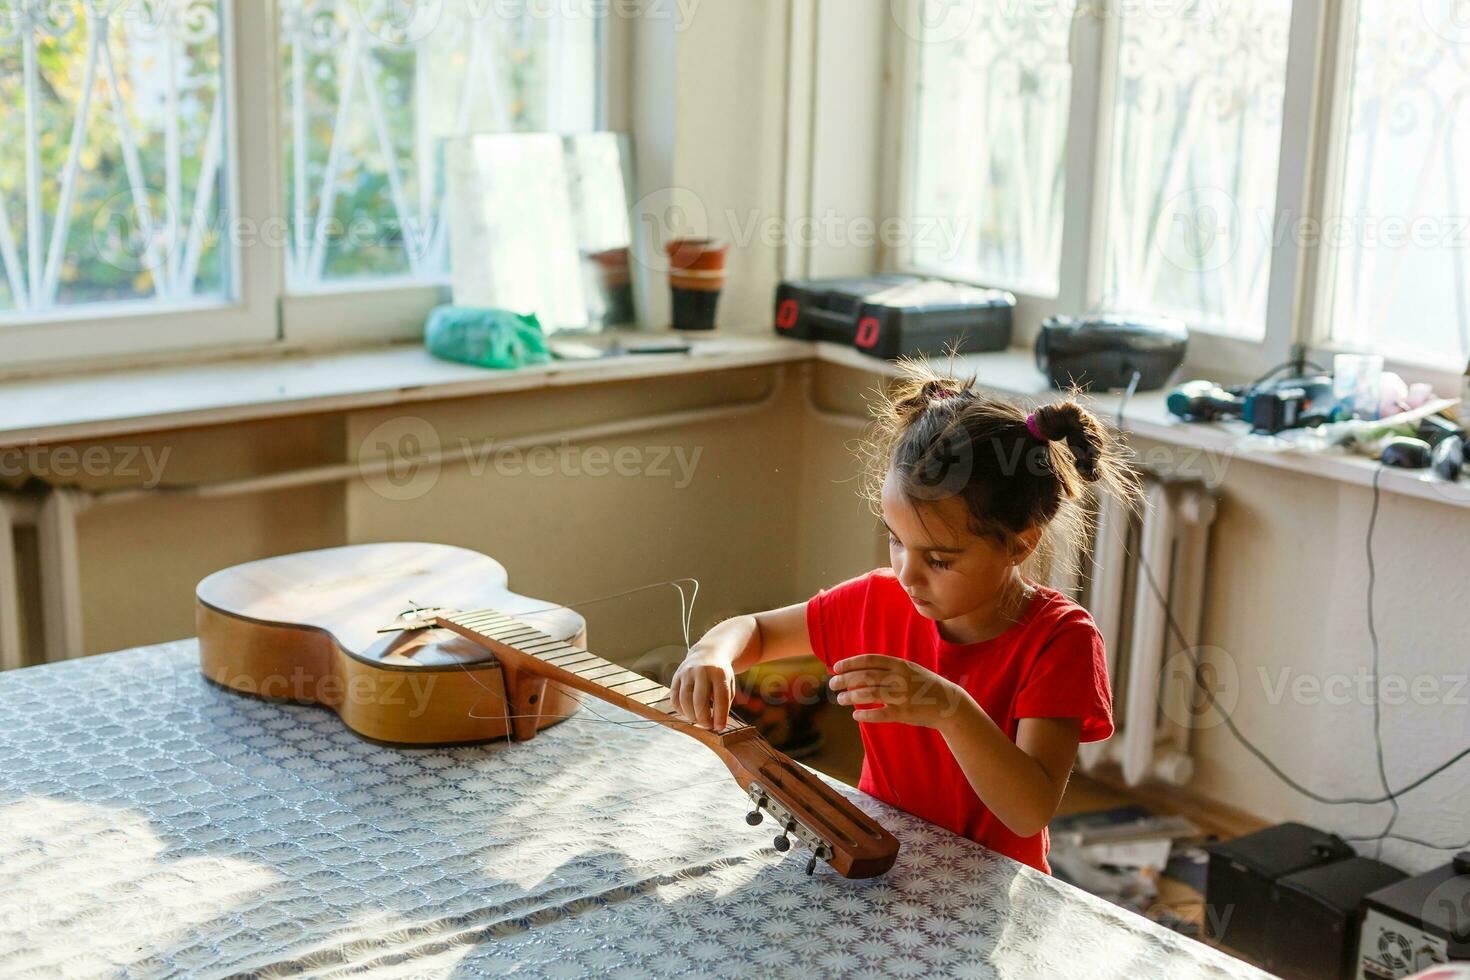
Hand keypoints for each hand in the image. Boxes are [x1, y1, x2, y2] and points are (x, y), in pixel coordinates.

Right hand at [670, 650, 735, 729]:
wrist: (707, 654)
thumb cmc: (720, 676)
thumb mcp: (729, 685)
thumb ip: (724, 704)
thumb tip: (717, 726)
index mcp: (719, 673)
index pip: (720, 698)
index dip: (720, 716)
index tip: (719, 728)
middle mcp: (701, 671)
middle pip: (699, 701)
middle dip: (703, 719)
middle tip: (708, 725)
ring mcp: (686, 673)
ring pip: (685, 701)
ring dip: (691, 716)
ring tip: (699, 720)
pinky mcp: (676, 677)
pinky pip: (674, 699)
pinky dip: (681, 711)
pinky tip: (689, 712)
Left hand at [829, 654, 969, 729]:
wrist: (949, 703)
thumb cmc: (924, 686)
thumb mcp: (909, 670)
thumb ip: (889, 669)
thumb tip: (860, 671)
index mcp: (901, 665)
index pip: (870, 660)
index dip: (851, 663)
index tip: (836, 667)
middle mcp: (900, 678)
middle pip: (866, 676)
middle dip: (845, 680)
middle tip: (832, 684)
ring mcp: (903, 695)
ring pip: (869, 694)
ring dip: (850, 696)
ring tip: (840, 699)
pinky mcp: (905, 713)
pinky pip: (880, 714)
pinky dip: (865, 715)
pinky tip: (855, 715)